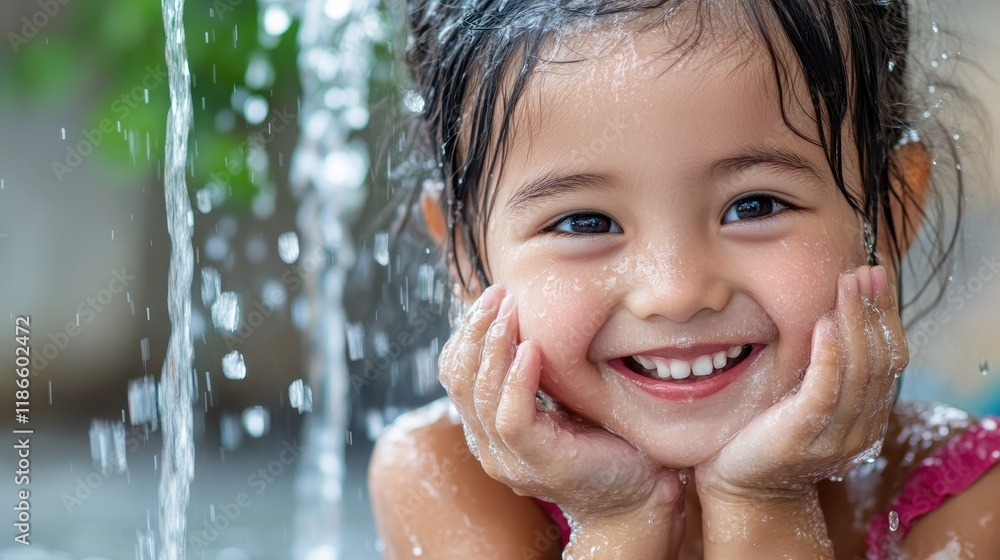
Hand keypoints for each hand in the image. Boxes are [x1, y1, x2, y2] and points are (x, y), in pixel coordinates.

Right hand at [439, 284, 685, 553]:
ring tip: (511, 311)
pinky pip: (511, 418)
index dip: (467, 331)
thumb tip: (524, 311)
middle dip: (476, 330)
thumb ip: (535, 368)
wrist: (640, 491)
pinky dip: (517, 380)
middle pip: (459, 379)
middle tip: (498, 294)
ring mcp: (508, 459)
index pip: (454, 372)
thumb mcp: (560, 394)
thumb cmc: (605, 437)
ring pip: (479, 396)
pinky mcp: (537, 463)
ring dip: (494, 345)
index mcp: (488, 427)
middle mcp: (488, 445)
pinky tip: (532, 349)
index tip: (492, 296)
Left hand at [695, 265, 906, 502]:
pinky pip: (825, 389)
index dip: (885, 314)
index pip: (889, 358)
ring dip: (854, 322)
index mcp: (865, 416)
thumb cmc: (762, 436)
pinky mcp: (803, 435)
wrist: (740, 488)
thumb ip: (820, 369)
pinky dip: (829, 354)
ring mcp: (835, 435)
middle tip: (865, 270)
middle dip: (874, 310)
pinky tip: (825, 323)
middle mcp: (860, 427)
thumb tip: (826, 315)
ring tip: (847, 284)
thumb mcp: (799, 397)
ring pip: (859, 370)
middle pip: (880, 359)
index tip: (877, 275)